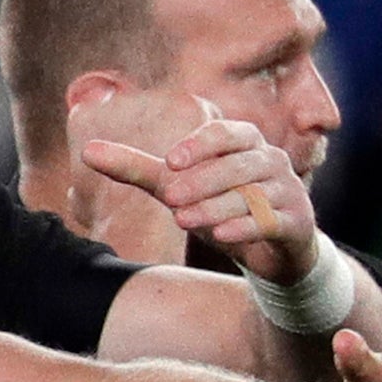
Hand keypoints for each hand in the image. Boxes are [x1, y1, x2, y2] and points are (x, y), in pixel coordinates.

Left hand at [78, 116, 321, 273]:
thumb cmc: (218, 206)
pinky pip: (273, 221)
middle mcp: (269, 160)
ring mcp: (287, 190)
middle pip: (238, 165)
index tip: (170, 161)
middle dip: (203, 180)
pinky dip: (247, 227)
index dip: (200, 144)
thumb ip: (136, 169)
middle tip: (171, 198)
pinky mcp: (295, 222)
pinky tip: (222, 237)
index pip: (225, 133)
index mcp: (243, 143)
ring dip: (218, 207)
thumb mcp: (174, 188)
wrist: (268, 248)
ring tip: (184, 219)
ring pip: (253, 194)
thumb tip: (86, 150)